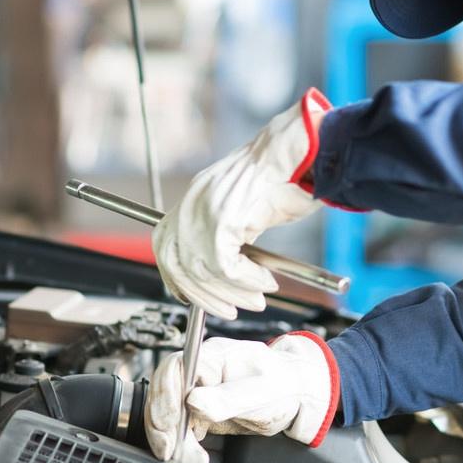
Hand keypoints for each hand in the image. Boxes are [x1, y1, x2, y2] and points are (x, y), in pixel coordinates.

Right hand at [144, 333, 339, 462]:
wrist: (297, 395)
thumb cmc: (284, 384)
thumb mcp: (261, 392)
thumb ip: (228, 398)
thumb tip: (193, 401)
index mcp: (214, 356)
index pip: (174, 369)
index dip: (165, 397)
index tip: (169, 423)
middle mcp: (200, 371)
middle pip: (163, 393)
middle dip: (163, 425)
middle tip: (172, 451)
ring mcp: (198, 391)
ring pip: (167, 414)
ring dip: (171, 440)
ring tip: (190, 459)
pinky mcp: (199, 412)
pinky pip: (179, 428)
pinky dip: (182, 446)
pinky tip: (194, 457)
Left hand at [153, 89, 331, 318]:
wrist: (296, 153)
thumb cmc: (283, 176)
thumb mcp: (244, 209)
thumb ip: (228, 234)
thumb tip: (227, 270)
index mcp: (193, 199)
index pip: (165, 246)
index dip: (177, 277)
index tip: (194, 295)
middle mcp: (190, 205)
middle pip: (177, 265)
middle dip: (203, 296)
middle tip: (230, 309)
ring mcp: (202, 213)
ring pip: (203, 272)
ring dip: (233, 293)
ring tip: (257, 297)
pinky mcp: (220, 223)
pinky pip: (227, 268)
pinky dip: (248, 282)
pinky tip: (265, 282)